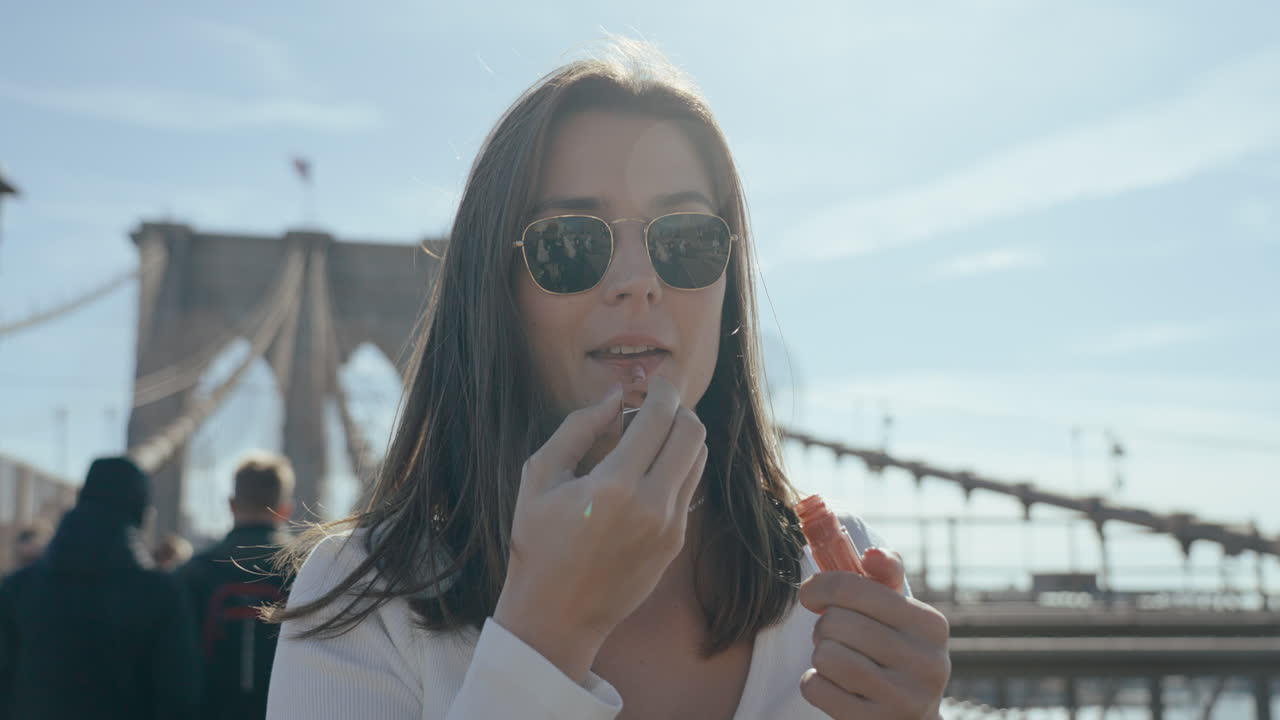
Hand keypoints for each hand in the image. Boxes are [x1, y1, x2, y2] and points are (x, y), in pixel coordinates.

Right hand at [494, 378, 706, 680]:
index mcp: (614, 486)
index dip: (661, 390)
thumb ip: (579, 428)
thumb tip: (616, 398)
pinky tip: (646, 472)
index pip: (660, 418)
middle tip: (655, 407)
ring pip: (697, 460)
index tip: (652, 383)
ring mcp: (669, 527)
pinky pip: (688, 489)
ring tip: (648, 438)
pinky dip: (675, 469)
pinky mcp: (675, 543)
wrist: (556, 613)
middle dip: (678, 410)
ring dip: (680, 438)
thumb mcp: (540, 476)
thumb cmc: (538, 541)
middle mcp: (652, 505)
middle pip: (693, 433)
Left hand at [798, 549, 950, 718]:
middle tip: (834, 636)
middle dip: (824, 627)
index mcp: (930, 624)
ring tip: (835, 659)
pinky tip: (833, 685)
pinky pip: (817, 689)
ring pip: (826, 656)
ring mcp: (904, 699)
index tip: (810, 595)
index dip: (820, 586)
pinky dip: (813, 683)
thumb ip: (885, 575)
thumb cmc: (896, 652)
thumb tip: (872, 553)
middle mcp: (926, 662)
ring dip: (819, 655)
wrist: (911, 717)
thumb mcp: (898, 612)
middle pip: (836, 622)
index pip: (855, 588)